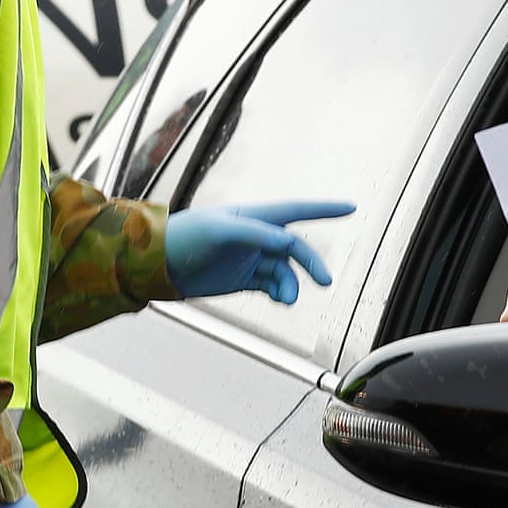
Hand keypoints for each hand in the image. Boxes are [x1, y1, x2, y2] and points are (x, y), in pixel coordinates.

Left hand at [165, 200, 353, 302]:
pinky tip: (281, 300)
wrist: (157, 264)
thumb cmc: (184, 236)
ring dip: (291, 285)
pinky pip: (271, 285)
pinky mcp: (243, 279)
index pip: (297, 210)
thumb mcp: (220, 230)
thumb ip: (256, 234)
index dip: (324, 209)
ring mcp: (251, 258)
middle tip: (324, 280)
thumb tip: (288, 242)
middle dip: (311, 263)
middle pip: (295, 248)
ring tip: (286, 299)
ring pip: (284, 271)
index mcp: (254, 216)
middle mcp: (257, 236)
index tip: (350, 207)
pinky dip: (280, 293)